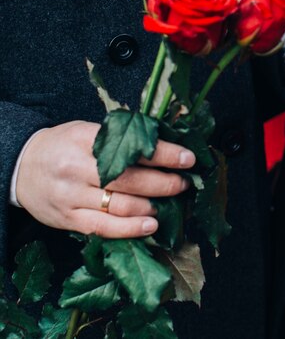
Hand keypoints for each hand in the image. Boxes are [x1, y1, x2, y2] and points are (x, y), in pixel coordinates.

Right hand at [16, 120, 195, 238]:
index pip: (132, 148)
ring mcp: (71, 197)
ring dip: (152, 205)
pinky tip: (151, 225)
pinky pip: (104, 228)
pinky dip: (130, 228)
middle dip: (164, 182)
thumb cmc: (63, 145)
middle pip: (130, 179)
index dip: (165, 154)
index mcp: (84, 140)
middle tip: (184, 183)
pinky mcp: (67, 219)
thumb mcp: (87, 130)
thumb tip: (164, 142)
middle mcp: (77, 168)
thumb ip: (119, 138)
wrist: (21, 166)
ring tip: (172, 202)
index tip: (188, 158)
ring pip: (120, 205)